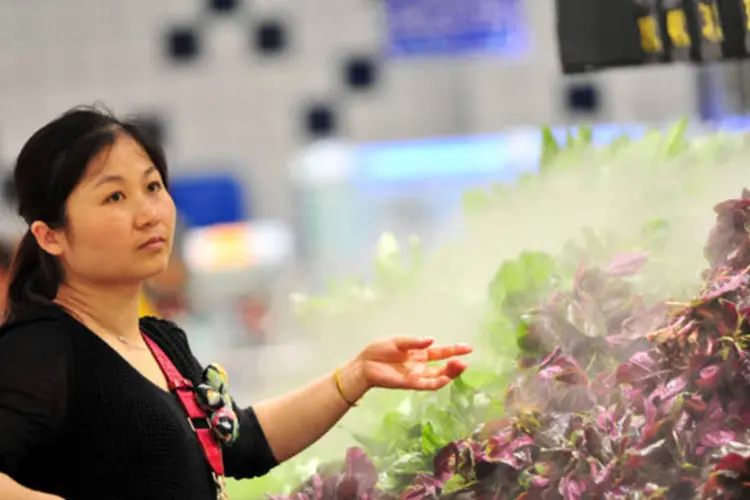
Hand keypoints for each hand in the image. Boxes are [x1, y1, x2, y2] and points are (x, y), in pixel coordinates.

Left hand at [350, 337, 472, 395]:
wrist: (364, 365)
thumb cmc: (378, 351)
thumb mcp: (397, 341)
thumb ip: (414, 342)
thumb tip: (431, 340)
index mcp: (418, 353)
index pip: (440, 352)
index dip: (454, 349)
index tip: (468, 348)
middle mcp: (420, 365)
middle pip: (442, 366)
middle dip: (455, 364)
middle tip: (464, 361)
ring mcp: (416, 375)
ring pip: (438, 377)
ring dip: (449, 373)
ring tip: (460, 366)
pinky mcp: (410, 383)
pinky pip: (426, 385)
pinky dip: (437, 382)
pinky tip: (446, 378)